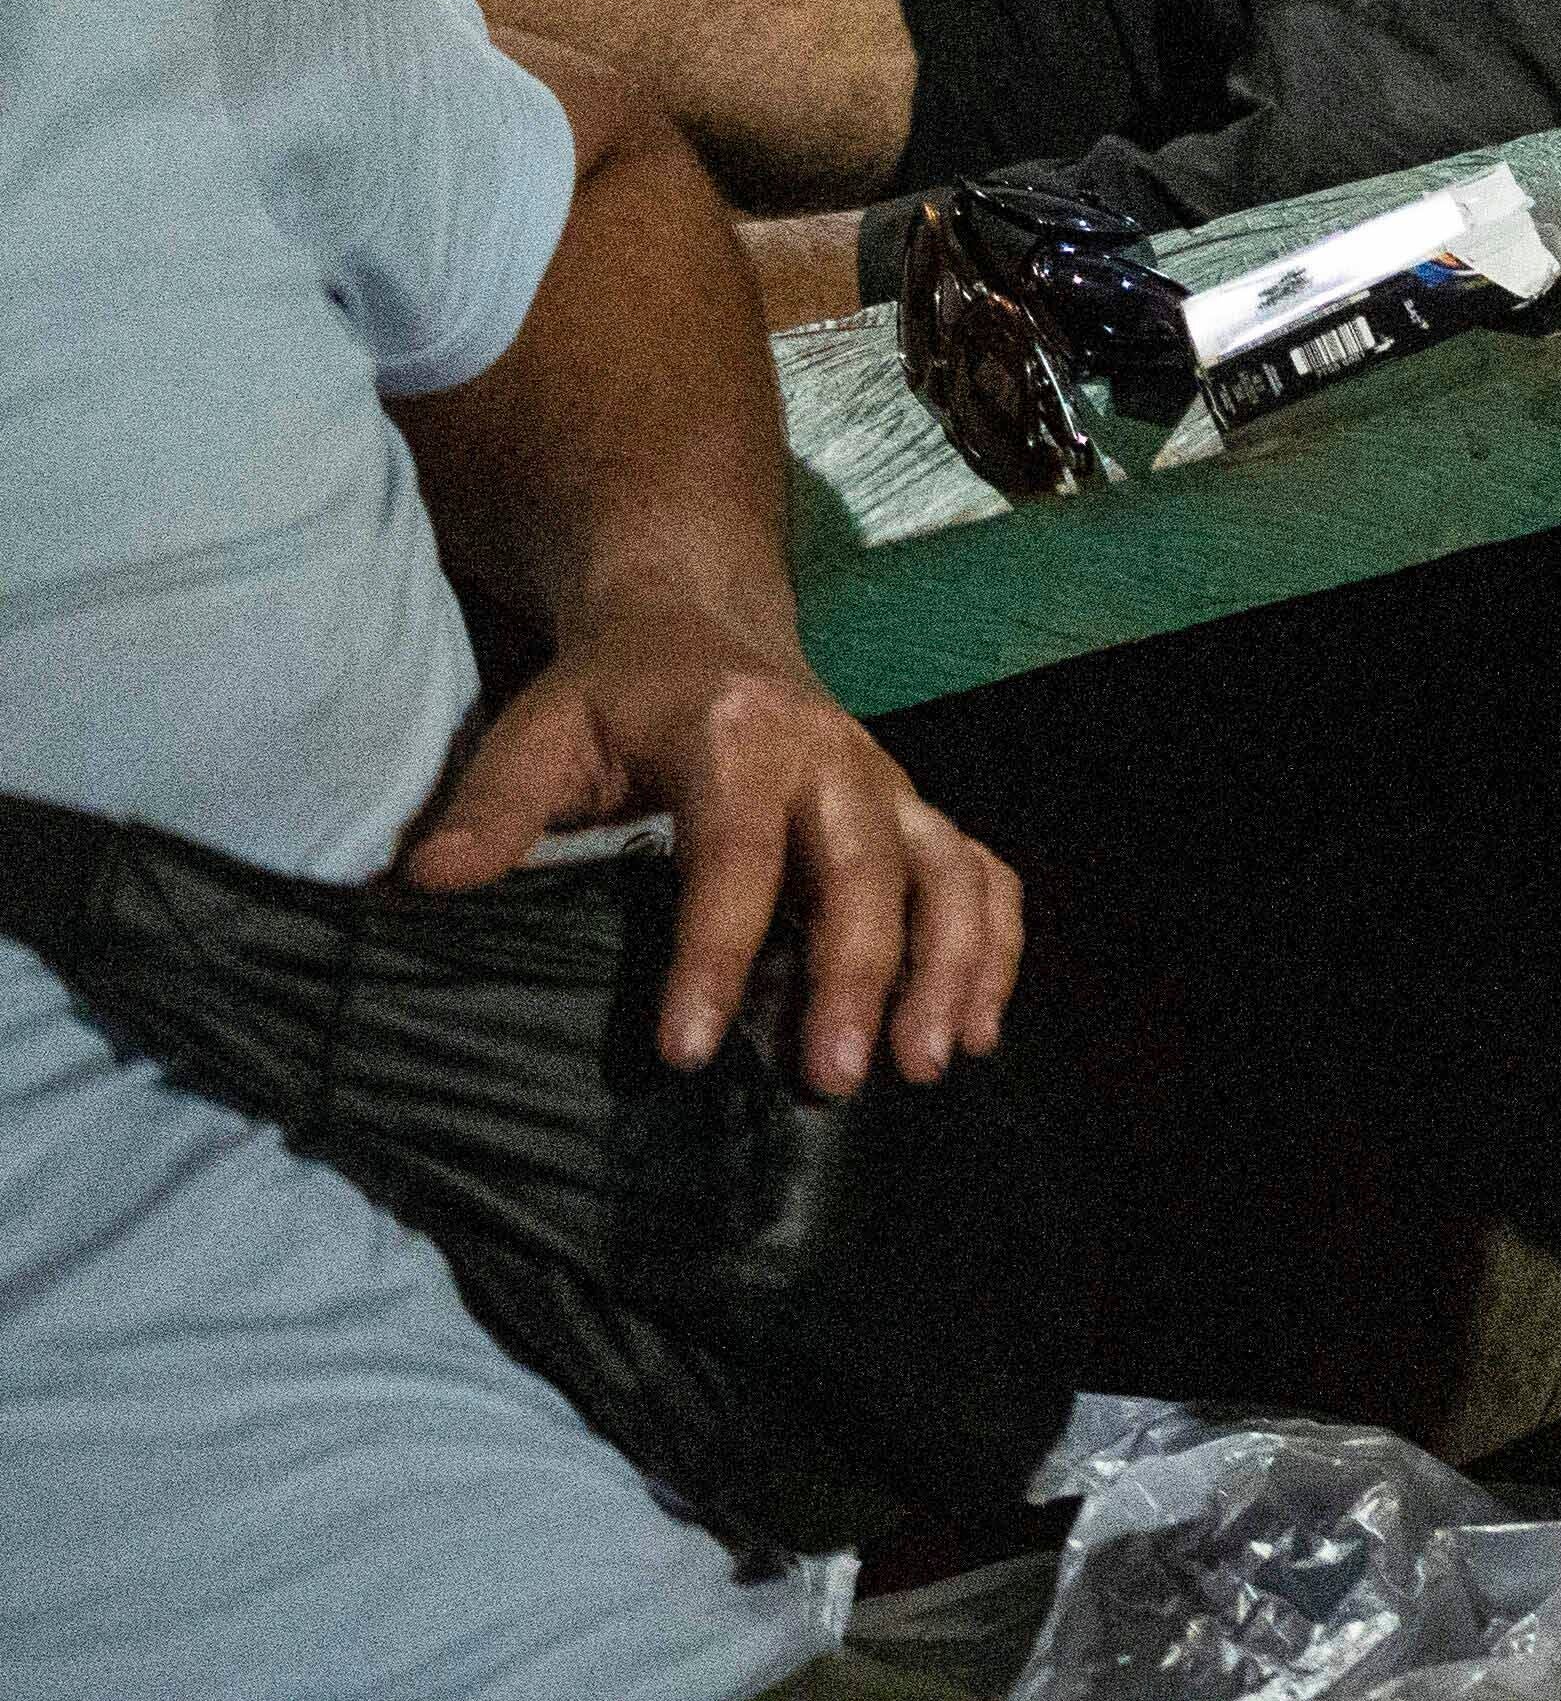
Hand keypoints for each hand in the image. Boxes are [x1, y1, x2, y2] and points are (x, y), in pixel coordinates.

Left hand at [397, 590, 1025, 1091]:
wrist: (699, 620)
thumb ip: (491, 806)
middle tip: (833, 1081)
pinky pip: (983, 874)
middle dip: (856, 975)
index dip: (714, 951)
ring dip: (948, 968)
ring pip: (947, 870)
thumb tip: (427, 882)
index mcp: (737, 732)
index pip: (734, 851)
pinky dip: (993, 946)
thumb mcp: (538, 731)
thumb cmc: (612, 695)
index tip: (687, 1051)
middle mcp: (834, 752)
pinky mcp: (917, 811)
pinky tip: (977, 1027)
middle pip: (864, 868)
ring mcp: (888, 783)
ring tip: (924, 1064)